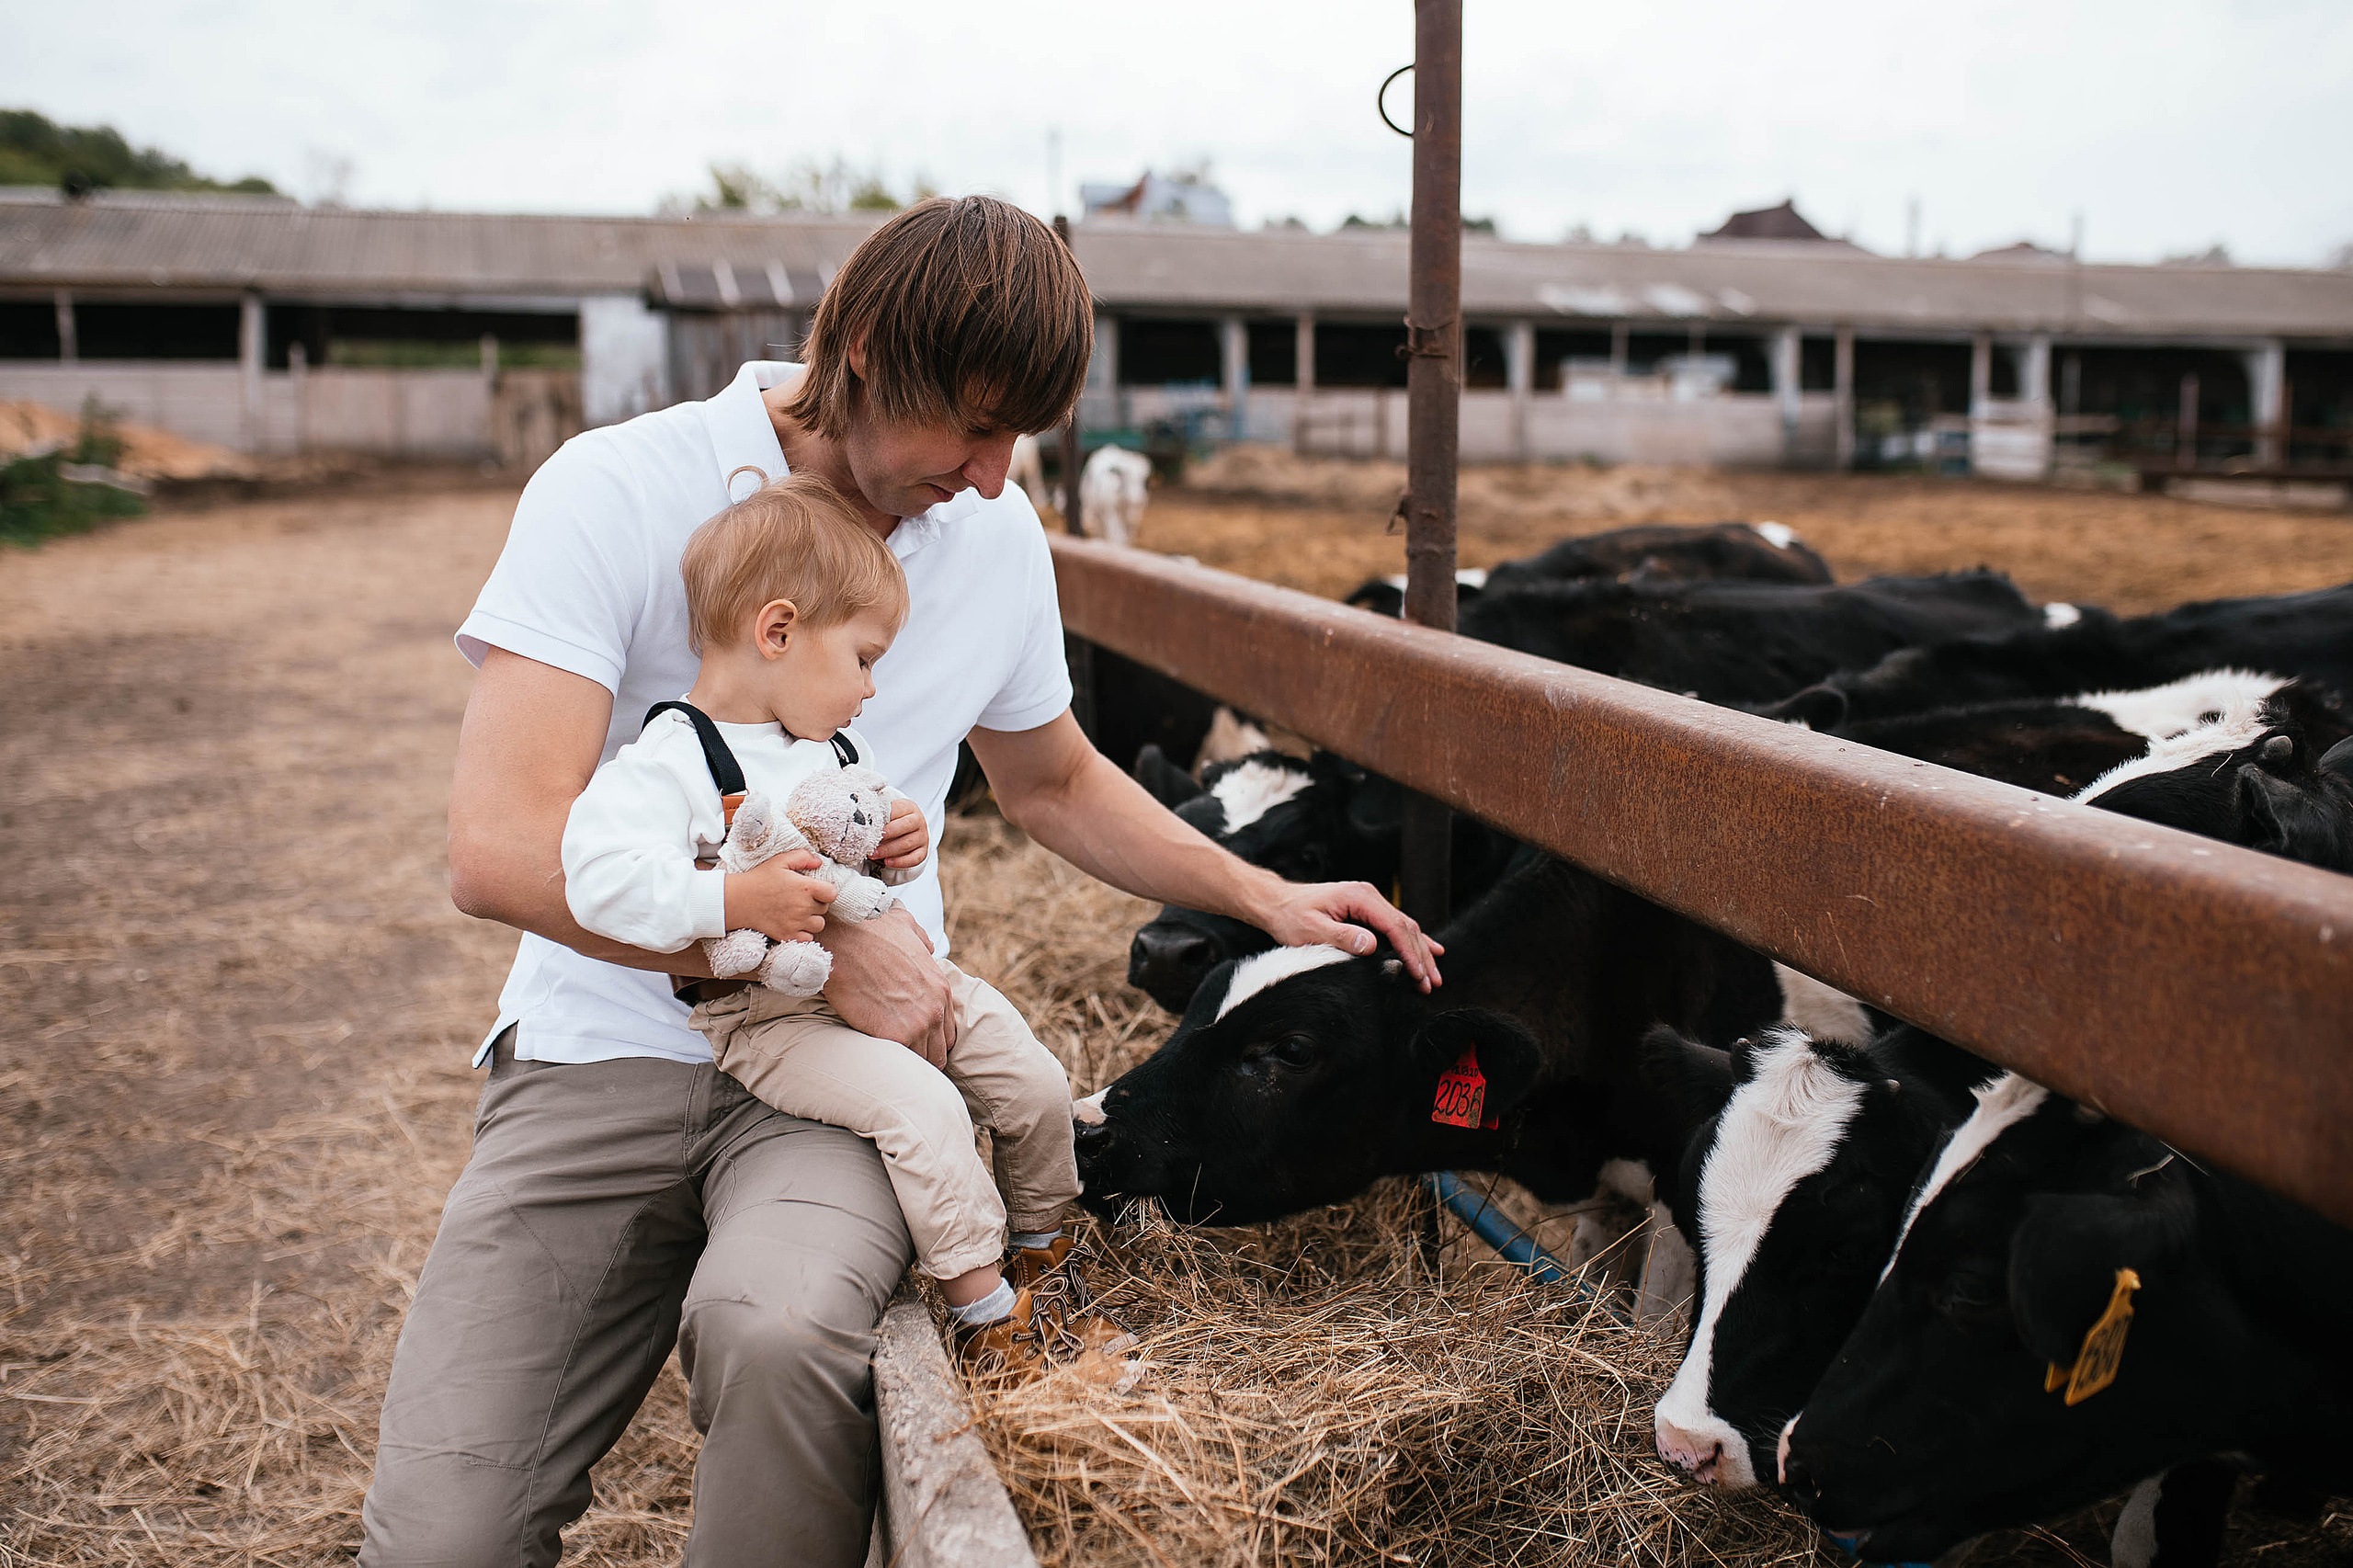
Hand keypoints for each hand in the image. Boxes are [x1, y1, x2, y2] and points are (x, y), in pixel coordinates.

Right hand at [723, 851, 832, 940]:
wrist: (739, 900)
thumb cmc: (759, 879)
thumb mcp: (780, 861)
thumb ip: (803, 857)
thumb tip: (819, 863)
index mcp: (805, 888)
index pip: (832, 894)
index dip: (827, 891)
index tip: (817, 890)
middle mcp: (803, 907)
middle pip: (824, 909)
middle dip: (816, 903)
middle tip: (800, 899)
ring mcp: (796, 923)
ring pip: (818, 924)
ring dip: (812, 919)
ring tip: (798, 912)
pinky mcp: (788, 936)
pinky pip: (808, 938)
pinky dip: (804, 933)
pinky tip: (793, 923)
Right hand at [819, 905, 954, 1066]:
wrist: (843, 939)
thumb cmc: (869, 930)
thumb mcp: (906, 926)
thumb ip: (922, 940)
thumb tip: (927, 946)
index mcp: (940, 988)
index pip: (947, 1031)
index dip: (931, 1039)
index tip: (912, 1039)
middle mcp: (935, 1009)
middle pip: (938, 1051)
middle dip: (921, 1054)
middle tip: (898, 1052)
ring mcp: (917, 1024)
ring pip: (922, 1060)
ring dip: (905, 1059)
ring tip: (885, 1056)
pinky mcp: (894, 1035)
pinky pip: (900, 1061)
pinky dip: (889, 1061)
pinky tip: (875, 1053)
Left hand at [877, 798, 929, 869]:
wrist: (909, 829)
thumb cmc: (893, 820)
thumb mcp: (887, 811)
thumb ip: (877, 811)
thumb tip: (860, 815)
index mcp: (909, 807)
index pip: (898, 810)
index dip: (884, 818)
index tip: (870, 825)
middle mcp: (919, 821)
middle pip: (905, 826)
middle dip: (887, 834)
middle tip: (871, 841)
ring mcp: (922, 837)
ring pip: (907, 844)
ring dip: (888, 850)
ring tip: (873, 854)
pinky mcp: (923, 851)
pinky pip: (914, 858)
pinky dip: (900, 862)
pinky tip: (887, 862)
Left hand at [1252, 876, 1444, 992]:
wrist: (1277, 902)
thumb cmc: (1291, 916)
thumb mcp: (1311, 929)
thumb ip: (1342, 937)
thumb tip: (1372, 945)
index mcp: (1358, 897)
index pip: (1394, 925)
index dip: (1409, 952)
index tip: (1418, 974)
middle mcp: (1368, 896)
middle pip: (1405, 927)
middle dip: (1421, 956)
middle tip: (1431, 982)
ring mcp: (1369, 901)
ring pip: (1404, 927)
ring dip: (1420, 952)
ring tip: (1433, 976)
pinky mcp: (1366, 910)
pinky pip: (1395, 926)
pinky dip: (1412, 941)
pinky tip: (1430, 950)